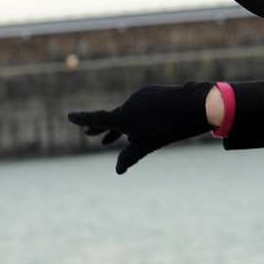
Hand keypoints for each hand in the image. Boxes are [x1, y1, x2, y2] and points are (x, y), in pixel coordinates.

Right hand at [67, 82, 211, 173]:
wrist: (193, 105)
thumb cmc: (169, 128)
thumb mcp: (147, 146)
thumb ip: (130, 156)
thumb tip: (118, 170)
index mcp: (123, 117)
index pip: (98, 118)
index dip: (83, 119)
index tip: (70, 116)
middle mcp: (128, 104)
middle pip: (111, 117)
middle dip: (101, 128)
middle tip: (89, 133)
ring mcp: (140, 97)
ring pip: (127, 113)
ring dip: (120, 125)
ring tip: (108, 139)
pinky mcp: (151, 93)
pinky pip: (138, 107)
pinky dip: (135, 117)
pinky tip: (140, 125)